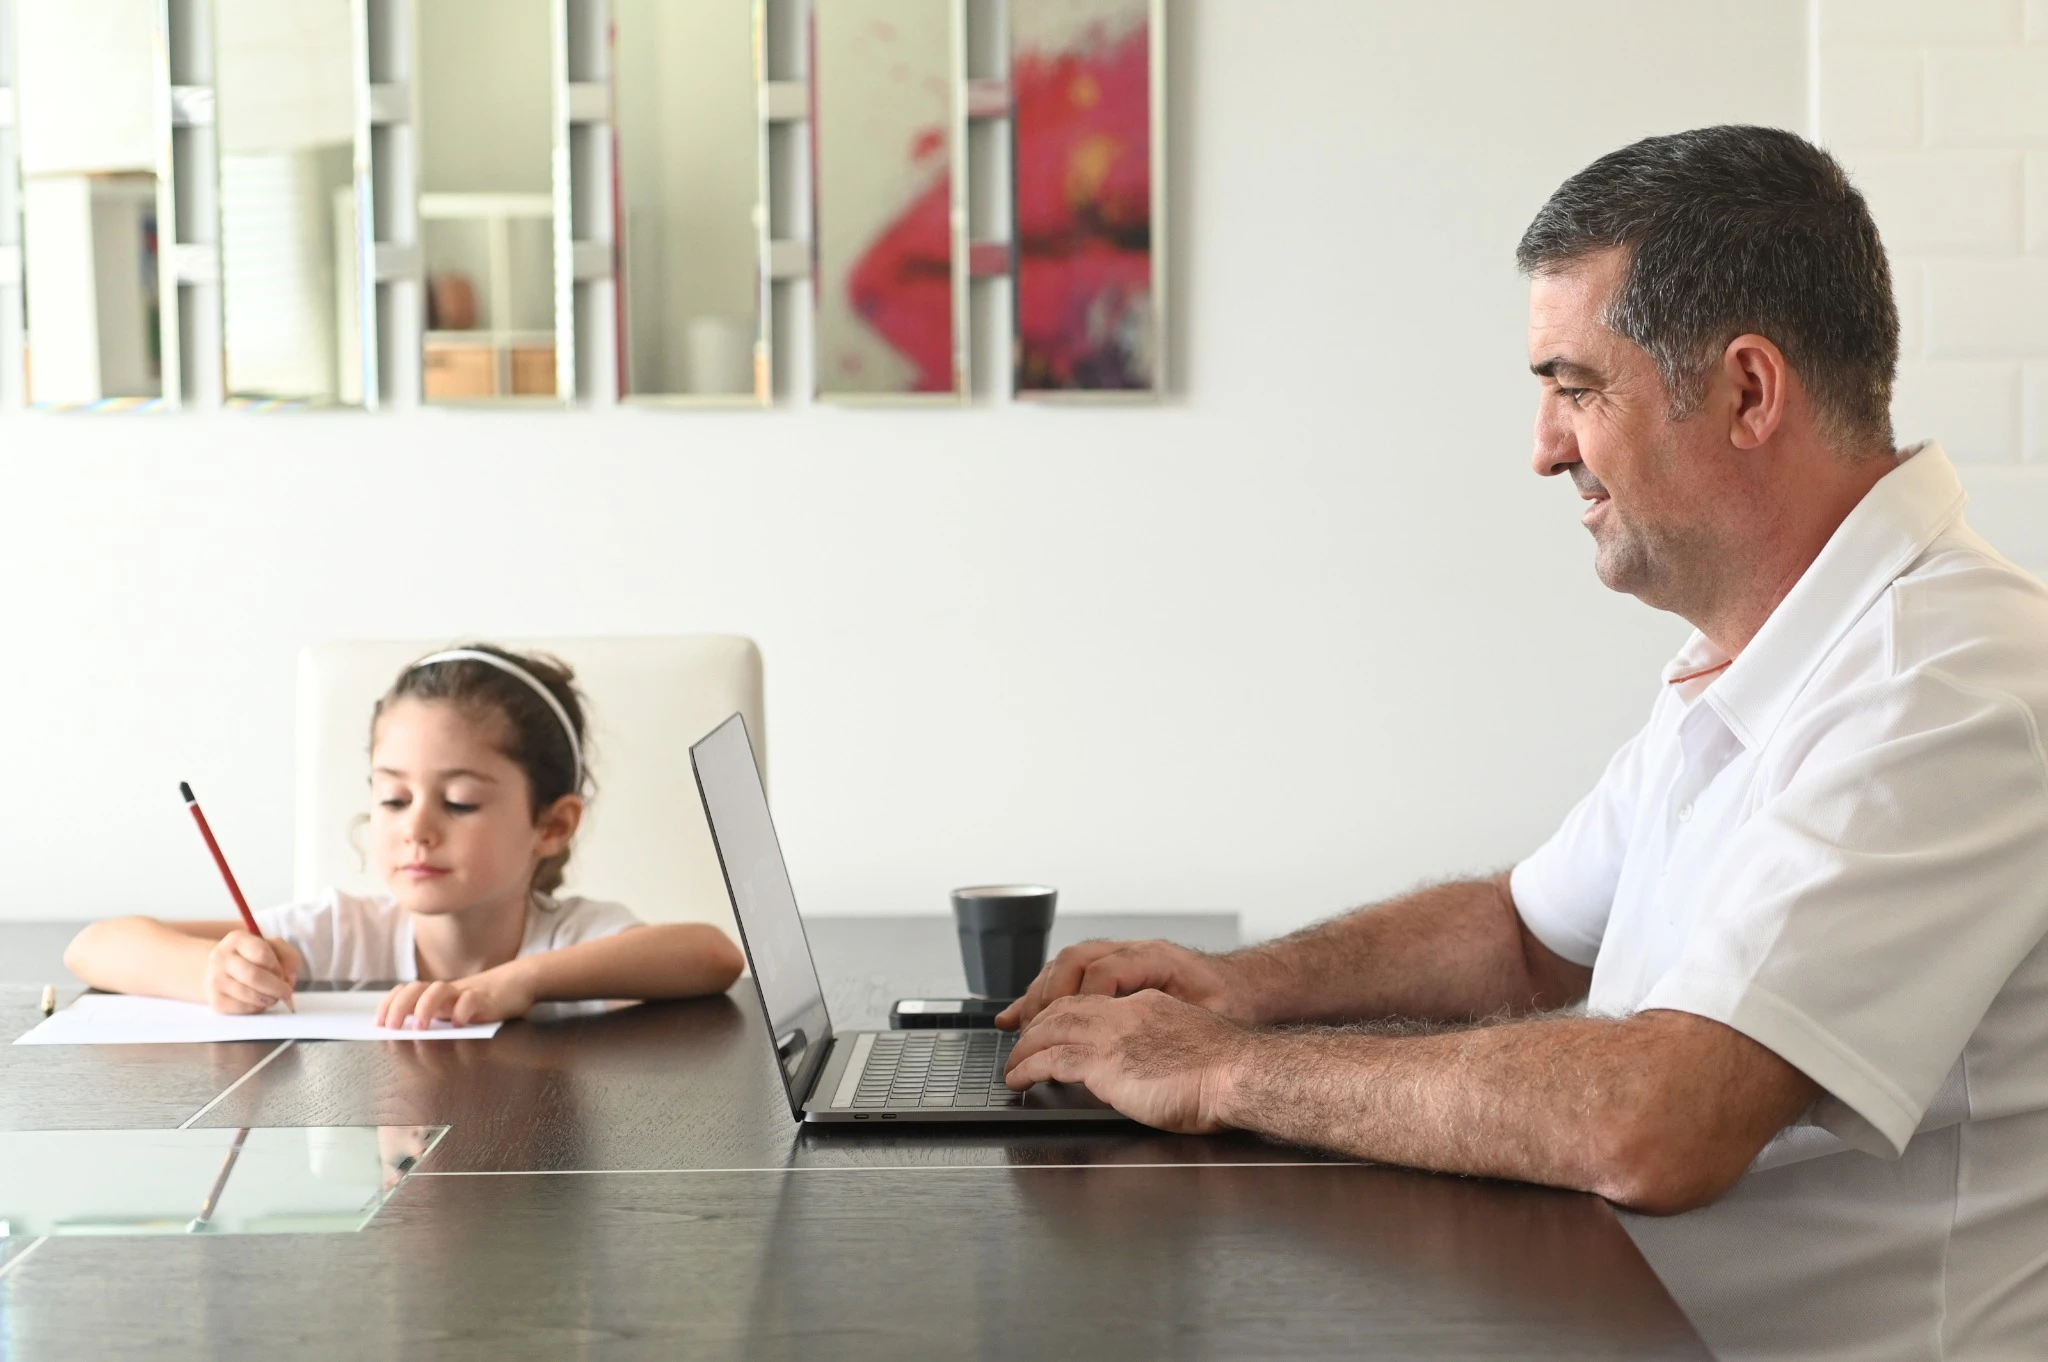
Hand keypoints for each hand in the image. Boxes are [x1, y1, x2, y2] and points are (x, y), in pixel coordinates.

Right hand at [203, 931, 302, 1013]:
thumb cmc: (254, 958)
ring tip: (274, 997)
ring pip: (248, 995)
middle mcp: (221, 957)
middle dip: (276, 987)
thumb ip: (289, 957)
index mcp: (237, 939)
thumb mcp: (274, 947)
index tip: (283, 973)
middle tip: (286, 992)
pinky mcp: (216, 1000)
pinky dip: (257, 1008)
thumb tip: (289, 977)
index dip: (277, 966)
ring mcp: (215, 979)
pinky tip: (260, 1001)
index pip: (261, 953)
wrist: (224, 972)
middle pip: (253, 976)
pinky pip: (243, 1008)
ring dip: (269, 999)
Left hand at [375, 963, 535, 1029]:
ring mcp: (465, 992)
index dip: (388, 1004)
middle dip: (399, 1006)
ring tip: (421, 1028)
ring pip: (439, 990)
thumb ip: (433, 1018)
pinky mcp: (486, 998)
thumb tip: (404, 1037)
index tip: (379, 1023)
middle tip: (392, 1026)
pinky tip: (458, 1024)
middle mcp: (446, 991)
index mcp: (435, 995)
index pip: (405, 991)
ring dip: (425, 1007)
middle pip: (416, 988)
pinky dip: (461, 1011)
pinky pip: (471, 1000)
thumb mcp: (453, 1010)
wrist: (517, 983)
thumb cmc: (480, 1002)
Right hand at [997, 939, 1249, 1029]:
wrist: (1247, 987)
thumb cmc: (1233, 1003)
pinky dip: (1045, 992)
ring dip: (1039, 993)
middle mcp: (1133, 951)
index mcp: (1157, 958)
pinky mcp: (1115, 969)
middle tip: (1029, 1033)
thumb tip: (1137, 1043)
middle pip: (1075, 960)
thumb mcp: (1210, 1015)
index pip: (1105, 971)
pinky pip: (1070, 974)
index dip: (1081, 1001)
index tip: (1063, 1033)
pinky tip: (1024, 1012)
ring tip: (1017, 1025)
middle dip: (1048, 996)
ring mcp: (1122, 956)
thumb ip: (1173, 1024)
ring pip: (1066, 963)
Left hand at [1003, 989, 1253, 1132]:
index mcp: (1147, 1006)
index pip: (1093, 1001)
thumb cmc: (1229, 1074)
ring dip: (1026, 1047)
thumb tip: (1143, 1071)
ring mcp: (1113, 1034)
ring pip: (1051, 1028)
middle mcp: (1125, 1012)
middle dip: (1036, 1024)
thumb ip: (1158, 1051)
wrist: (1240, 1074)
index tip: (1047, 1025)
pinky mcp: (1104, 1061)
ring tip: (1012, 1065)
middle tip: (1019, 1043)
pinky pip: (1051, 1059)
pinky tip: (1018, 1078)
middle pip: (1065, 1007)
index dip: (1063, 1012)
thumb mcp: (1187, 1049)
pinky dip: (1028, 1067)